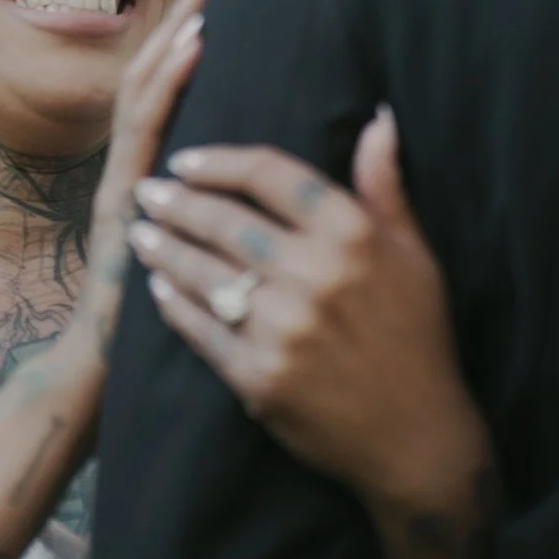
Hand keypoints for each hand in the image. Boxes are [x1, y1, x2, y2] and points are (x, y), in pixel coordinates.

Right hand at [68, 0, 217, 344]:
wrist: (105, 367)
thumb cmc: (167, 311)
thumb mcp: (198, 240)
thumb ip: (219, 196)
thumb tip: (263, 161)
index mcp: (160, 165)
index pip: (181, 79)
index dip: (203, 24)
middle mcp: (137, 160)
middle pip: (161, 66)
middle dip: (192, 6)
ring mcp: (125, 174)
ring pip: (148, 84)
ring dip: (180, 26)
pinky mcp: (122, 196)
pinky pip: (147, 128)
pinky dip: (171, 79)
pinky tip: (197, 44)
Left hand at [129, 109, 490, 512]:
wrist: (417, 440)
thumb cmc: (418, 339)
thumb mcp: (417, 256)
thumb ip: (385, 187)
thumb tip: (378, 117)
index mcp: (353, 235)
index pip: (271, 175)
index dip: (220, 162)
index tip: (187, 160)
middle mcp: (315, 275)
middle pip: (226, 221)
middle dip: (177, 203)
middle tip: (146, 192)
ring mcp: (284, 328)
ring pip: (204, 272)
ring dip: (164, 248)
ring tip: (141, 232)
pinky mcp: (259, 377)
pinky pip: (202, 328)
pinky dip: (174, 304)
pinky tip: (159, 288)